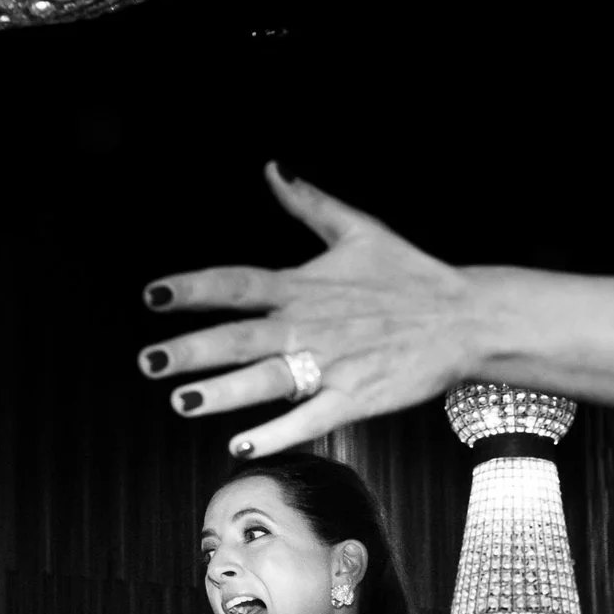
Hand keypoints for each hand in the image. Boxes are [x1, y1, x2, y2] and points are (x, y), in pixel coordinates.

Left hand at [140, 163, 478, 456]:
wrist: (464, 317)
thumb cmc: (411, 274)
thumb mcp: (358, 229)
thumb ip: (309, 203)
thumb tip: (274, 168)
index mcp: (304, 286)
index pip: (236, 283)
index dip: (193, 288)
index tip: (153, 294)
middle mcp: (310, 325)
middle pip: (239, 337)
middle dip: (191, 350)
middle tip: (148, 361)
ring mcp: (332, 364)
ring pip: (266, 381)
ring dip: (222, 393)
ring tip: (181, 402)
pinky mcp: (357, 398)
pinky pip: (309, 419)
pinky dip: (276, 433)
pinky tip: (241, 445)